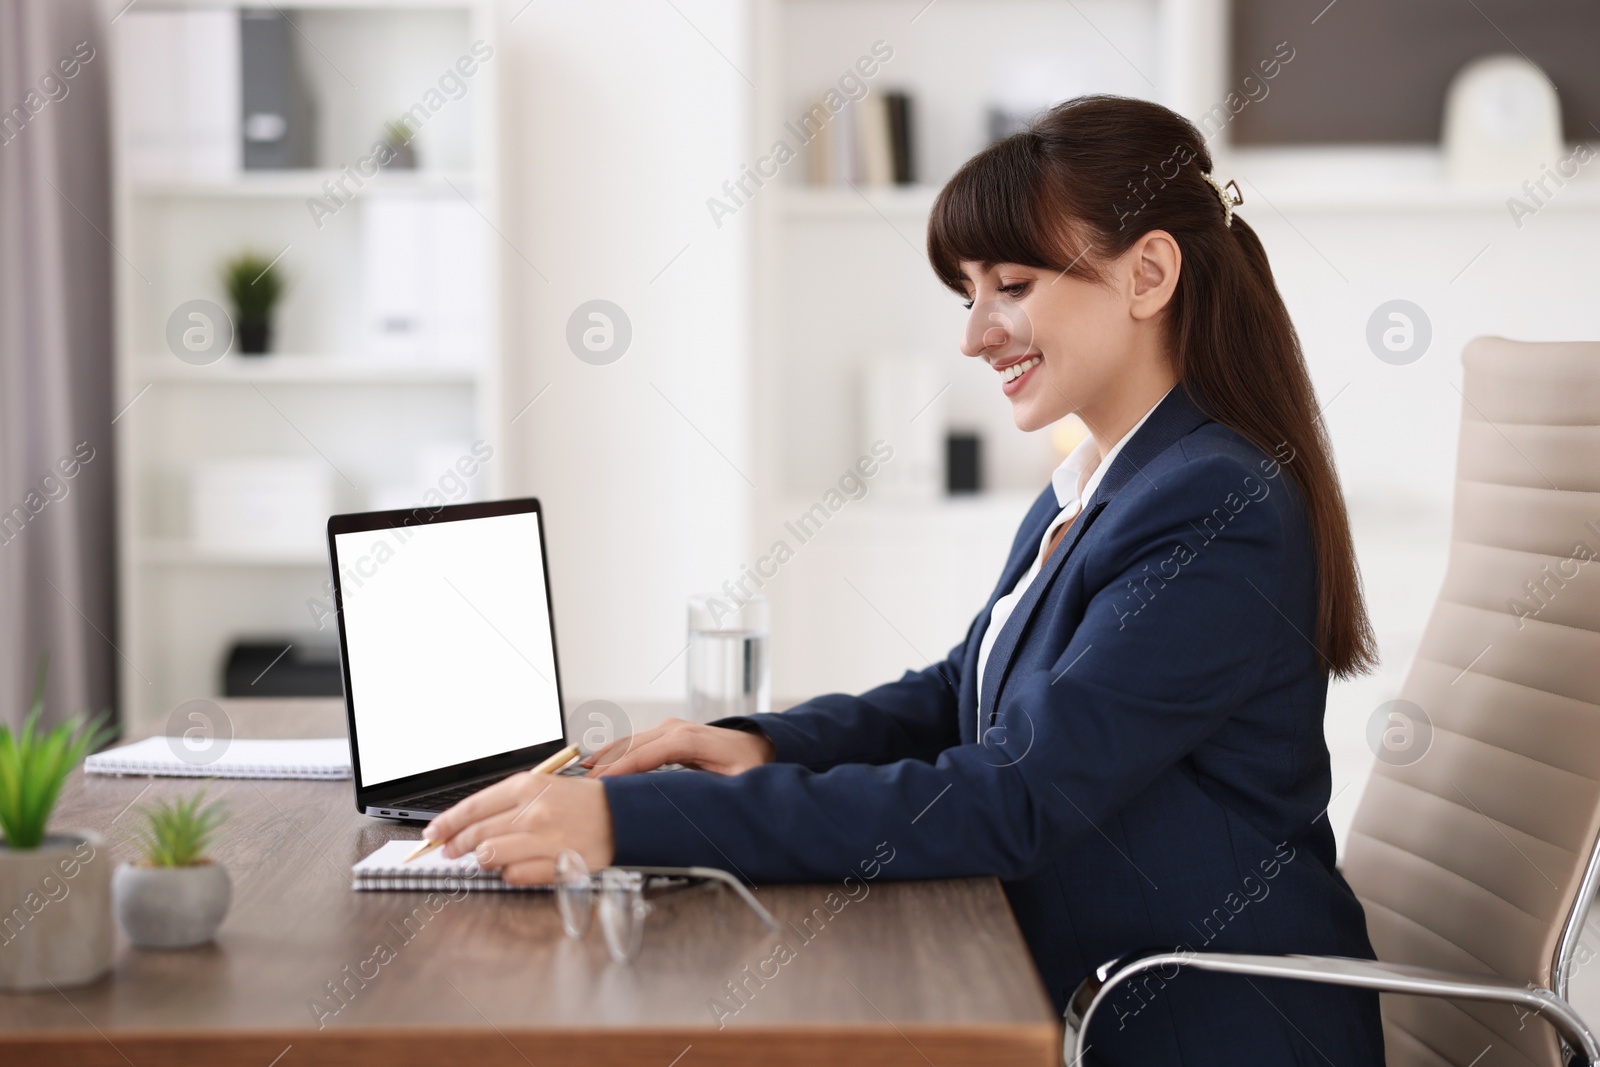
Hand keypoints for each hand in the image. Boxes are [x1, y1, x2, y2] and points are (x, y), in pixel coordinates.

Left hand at [424, 771, 612, 885]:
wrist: (621, 816)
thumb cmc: (580, 802)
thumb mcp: (542, 787)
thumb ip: (505, 803)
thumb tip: (468, 824)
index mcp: (527, 787)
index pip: (472, 807)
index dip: (447, 823)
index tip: (433, 833)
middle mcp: (533, 812)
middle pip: (475, 834)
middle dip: (456, 845)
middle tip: (449, 850)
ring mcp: (544, 840)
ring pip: (489, 856)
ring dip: (481, 859)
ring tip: (485, 857)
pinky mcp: (555, 864)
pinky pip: (513, 876)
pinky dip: (507, 874)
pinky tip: (513, 866)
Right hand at [583, 718, 774, 777]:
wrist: (760, 745)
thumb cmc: (750, 765)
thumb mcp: (737, 783)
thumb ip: (714, 792)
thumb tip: (692, 807)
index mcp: (689, 740)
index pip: (646, 754)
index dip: (621, 769)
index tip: (600, 784)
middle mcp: (675, 729)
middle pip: (630, 746)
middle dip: (604, 766)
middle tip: (580, 788)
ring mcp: (669, 729)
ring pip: (628, 742)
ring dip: (604, 757)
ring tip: (579, 776)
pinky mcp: (666, 734)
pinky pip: (634, 743)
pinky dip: (614, 753)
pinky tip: (597, 764)